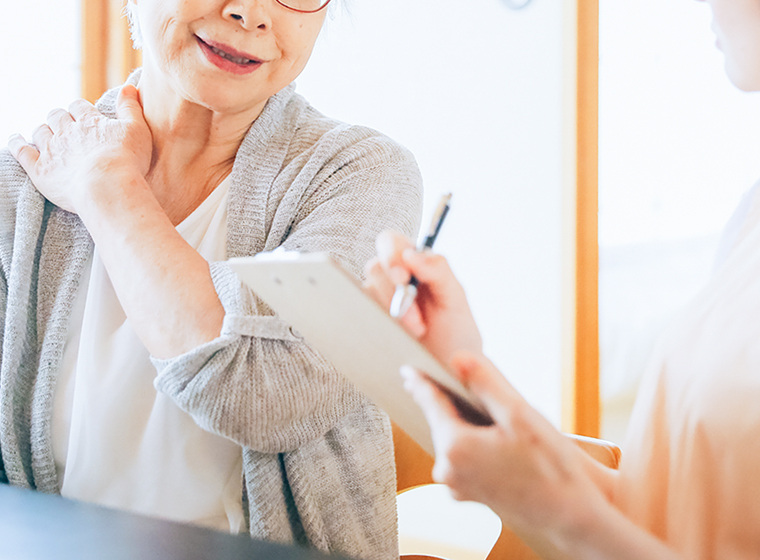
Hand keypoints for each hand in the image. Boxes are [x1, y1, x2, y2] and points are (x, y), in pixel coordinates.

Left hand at [7, 84, 151, 213]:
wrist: (108, 188)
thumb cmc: (127, 160)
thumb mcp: (137, 130)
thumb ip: (130, 107)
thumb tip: (129, 86)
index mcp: (89, 121)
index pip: (79, 107)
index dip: (81, 111)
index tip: (85, 118)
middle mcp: (66, 131)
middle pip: (57, 116)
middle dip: (60, 120)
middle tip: (67, 129)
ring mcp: (51, 149)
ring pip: (40, 132)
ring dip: (43, 132)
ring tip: (48, 137)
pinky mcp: (39, 169)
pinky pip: (21, 151)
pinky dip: (16, 143)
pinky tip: (15, 139)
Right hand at [364, 230, 482, 367]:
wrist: (448, 373)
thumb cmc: (455, 334)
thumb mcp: (456, 300)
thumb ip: (440, 271)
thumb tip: (412, 254)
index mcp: (414, 264)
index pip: (390, 242)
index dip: (391, 255)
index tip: (403, 279)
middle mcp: (391, 279)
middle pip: (374, 267)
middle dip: (392, 291)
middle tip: (413, 318)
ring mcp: (376, 302)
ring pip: (365, 291)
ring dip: (389, 312)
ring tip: (415, 333)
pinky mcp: (365, 322)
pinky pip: (356, 315)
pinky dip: (374, 324)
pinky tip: (394, 337)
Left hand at [403, 351, 607, 539]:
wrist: (572, 517)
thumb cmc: (551, 467)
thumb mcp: (519, 414)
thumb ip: (485, 382)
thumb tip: (457, 359)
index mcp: (454, 448)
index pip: (431, 402)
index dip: (422, 380)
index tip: (409, 367)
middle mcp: (447, 471)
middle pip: (443, 421)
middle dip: (454, 400)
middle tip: (468, 382)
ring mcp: (457, 486)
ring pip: (455, 438)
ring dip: (467, 422)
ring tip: (495, 414)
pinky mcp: (469, 494)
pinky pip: (464, 456)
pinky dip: (474, 441)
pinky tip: (499, 438)